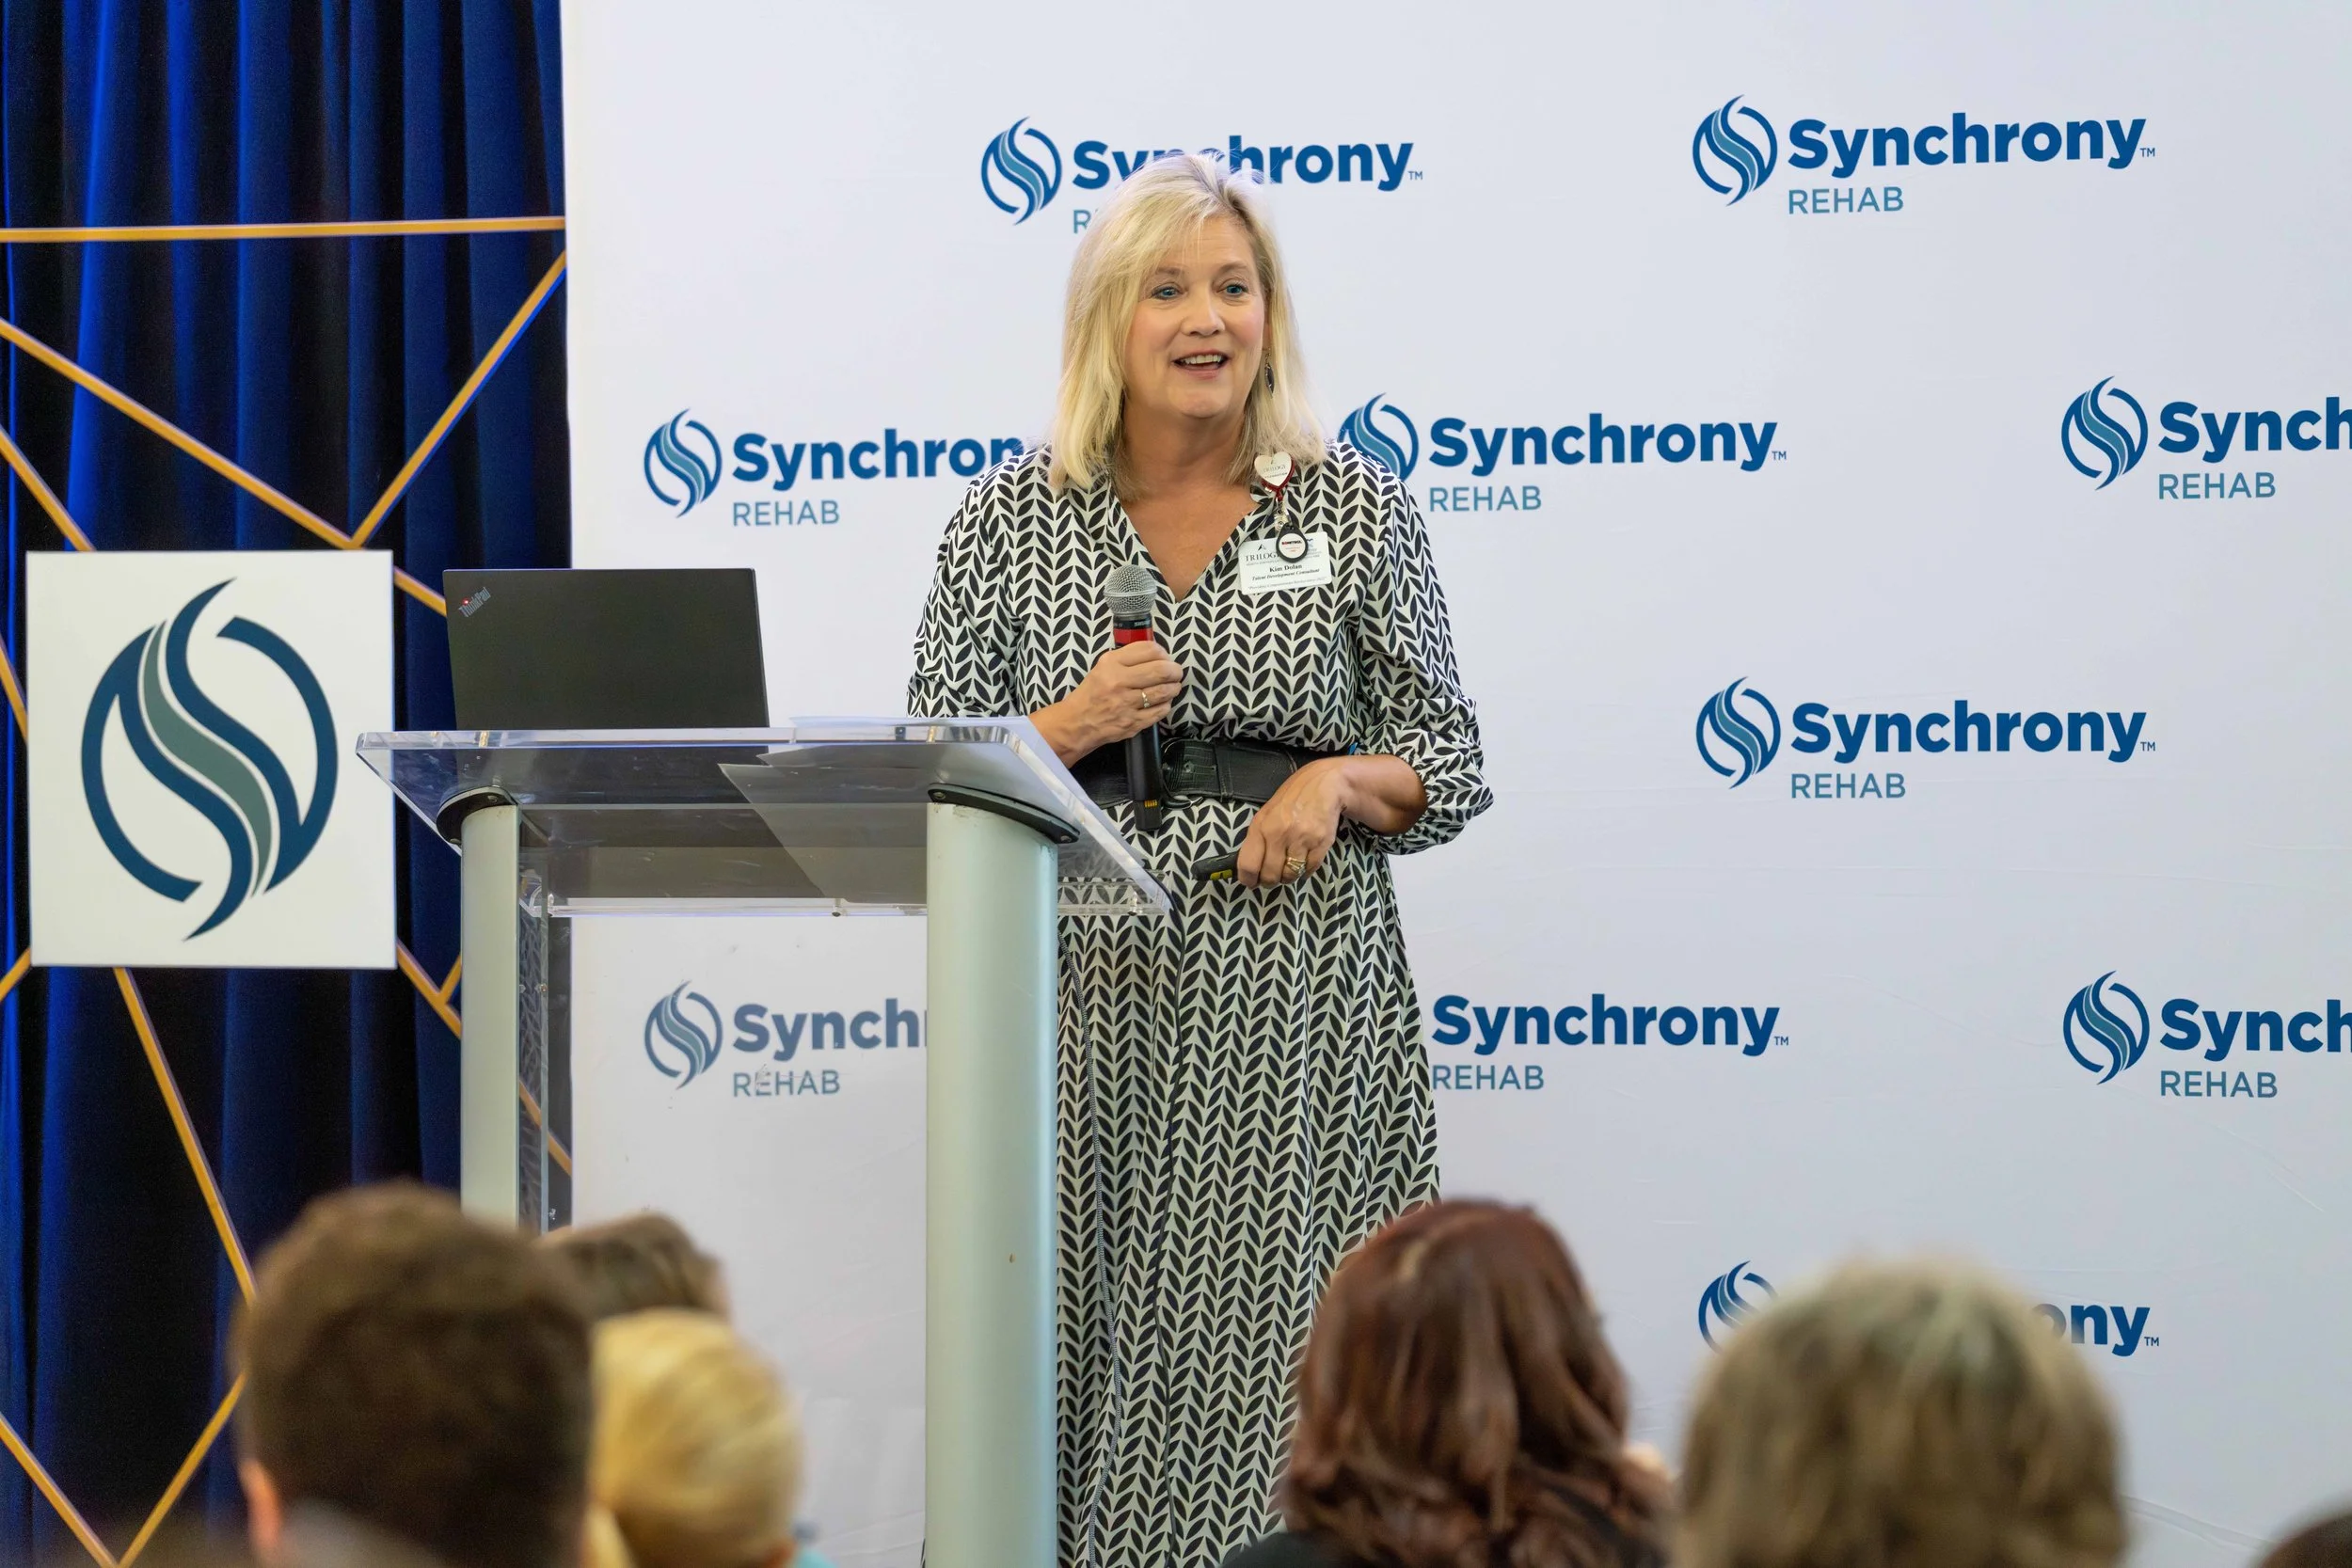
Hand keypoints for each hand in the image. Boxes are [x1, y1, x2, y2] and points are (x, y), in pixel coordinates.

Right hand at [1033, 640, 1183, 763]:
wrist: (1077, 723)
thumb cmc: (1092, 692)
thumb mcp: (1103, 667)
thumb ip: (1128, 659)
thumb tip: (1159, 655)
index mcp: (1111, 664)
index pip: (1149, 650)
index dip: (1163, 652)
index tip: (1165, 658)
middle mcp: (1119, 682)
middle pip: (1161, 670)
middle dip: (1175, 670)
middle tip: (1176, 673)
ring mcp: (1126, 704)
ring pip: (1164, 691)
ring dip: (1174, 688)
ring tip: (1173, 686)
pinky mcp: (1133, 723)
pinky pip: (1160, 711)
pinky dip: (1166, 705)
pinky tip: (1163, 702)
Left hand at [1236, 759, 1348, 888]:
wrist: (1324, 785)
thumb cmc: (1291, 800)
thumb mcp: (1266, 814)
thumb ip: (1257, 838)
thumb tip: (1249, 868)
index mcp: (1261, 826)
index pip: (1248, 864)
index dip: (1248, 879)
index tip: (1251, 882)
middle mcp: (1279, 834)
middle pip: (1270, 875)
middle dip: (1270, 881)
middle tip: (1272, 877)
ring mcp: (1301, 839)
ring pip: (1290, 875)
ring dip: (1288, 877)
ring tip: (1289, 868)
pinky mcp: (1321, 844)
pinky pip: (1309, 870)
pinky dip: (1305, 871)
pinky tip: (1304, 860)